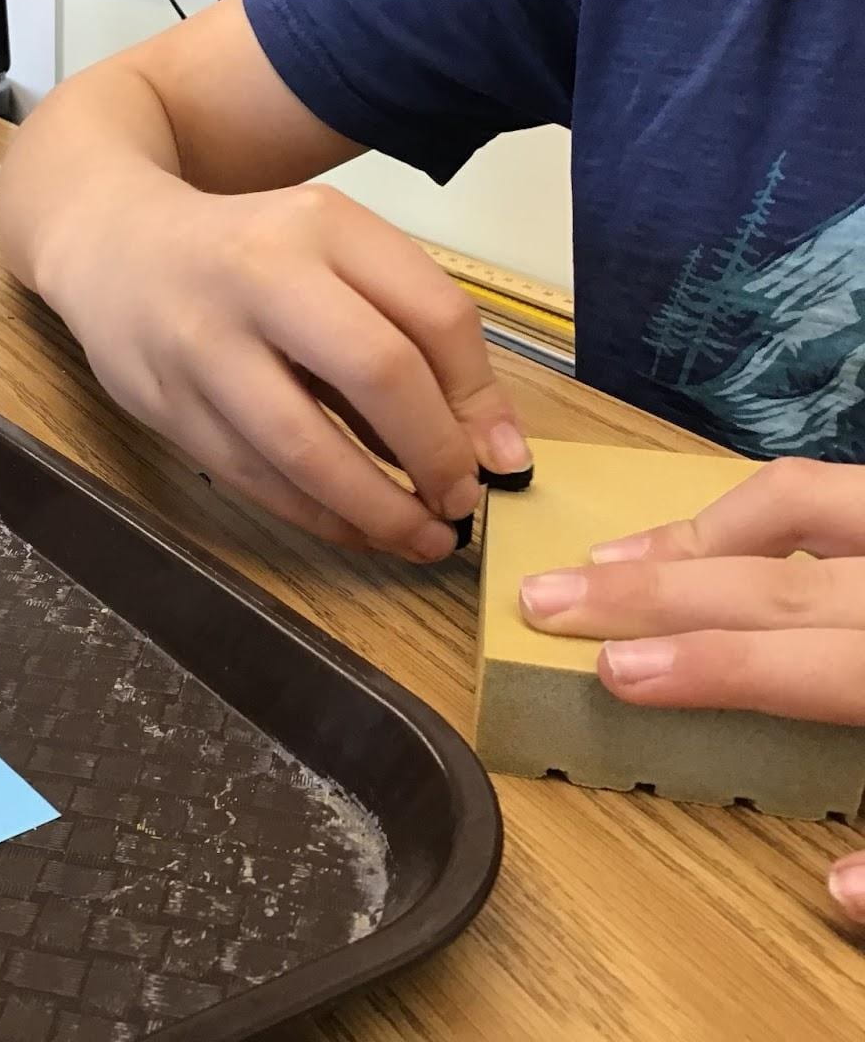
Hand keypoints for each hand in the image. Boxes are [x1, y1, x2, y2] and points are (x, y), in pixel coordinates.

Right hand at [32, 181, 529, 560]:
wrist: (109, 247)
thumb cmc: (246, 255)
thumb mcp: (333, 255)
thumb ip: (410, 330)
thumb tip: (493, 447)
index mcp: (320, 226)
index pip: (433, 315)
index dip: (479, 400)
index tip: (501, 457)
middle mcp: (260, 276)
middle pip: (376, 372)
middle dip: (435, 455)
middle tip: (461, 502)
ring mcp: (203, 346)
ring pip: (304, 447)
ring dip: (376, 509)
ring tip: (422, 539)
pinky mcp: (167, 406)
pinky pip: (255, 480)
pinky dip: (317, 517)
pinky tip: (356, 530)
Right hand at [517, 456, 864, 919]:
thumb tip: (835, 895)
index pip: (812, 661)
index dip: (709, 665)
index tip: (614, 671)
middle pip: (779, 580)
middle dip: (654, 589)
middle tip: (550, 597)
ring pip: (803, 505)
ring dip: (692, 535)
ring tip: (609, 556)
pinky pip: (839, 490)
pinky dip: (762, 508)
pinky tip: (720, 533)